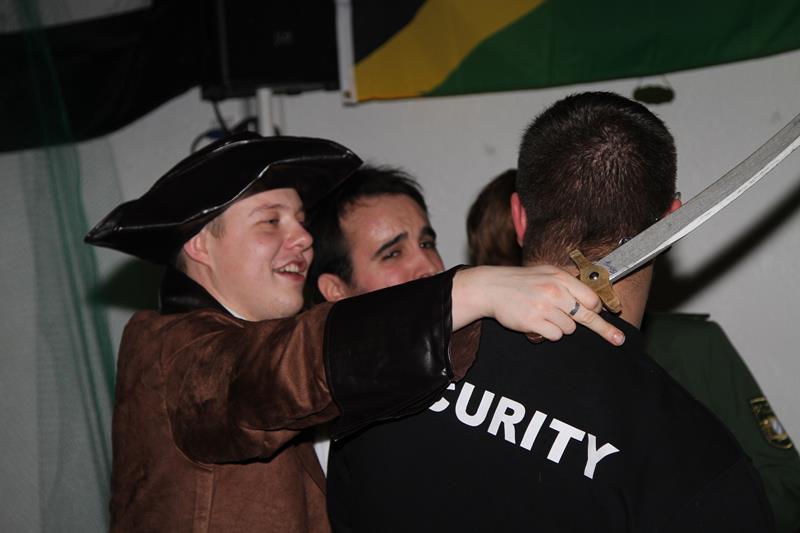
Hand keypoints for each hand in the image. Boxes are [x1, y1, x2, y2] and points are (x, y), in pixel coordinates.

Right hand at [452, 265, 624, 345]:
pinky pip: (554, 335)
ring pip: (569, 328)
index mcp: (560, 278)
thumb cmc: (521, 281)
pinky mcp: (533, 322)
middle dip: (604, 329)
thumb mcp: (546, 272)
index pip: (590, 298)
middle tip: (618, 340)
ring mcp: (543, 307)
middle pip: (587, 316)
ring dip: (561, 327)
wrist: (492, 287)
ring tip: (546, 316)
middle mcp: (554, 292)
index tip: (602, 314)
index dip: (596, 307)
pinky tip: (538, 323)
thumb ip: (568, 281)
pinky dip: (549, 333)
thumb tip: (592, 295)